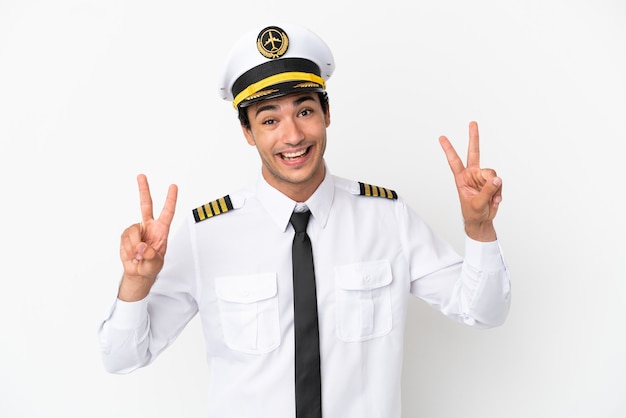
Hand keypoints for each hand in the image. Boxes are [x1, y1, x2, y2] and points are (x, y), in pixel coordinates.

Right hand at [118, 174, 177, 300]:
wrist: (138, 273)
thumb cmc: (151, 266)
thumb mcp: (155, 264)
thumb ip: (151, 256)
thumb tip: (142, 246)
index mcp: (161, 230)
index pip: (167, 212)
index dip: (171, 199)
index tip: (173, 186)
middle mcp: (149, 226)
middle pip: (146, 205)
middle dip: (143, 190)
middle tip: (141, 176)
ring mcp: (137, 230)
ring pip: (132, 231)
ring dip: (134, 246)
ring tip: (138, 256)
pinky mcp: (126, 235)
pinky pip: (125, 239)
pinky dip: (128, 249)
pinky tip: (131, 255)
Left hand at [439, 121, 501, 241]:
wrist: (481, 220)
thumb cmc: (472, 212)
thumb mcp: (476, 203)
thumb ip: (486, 190)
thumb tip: (497, 178)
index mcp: (461, 178)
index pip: (454, 161)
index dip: (448, 149)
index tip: (441, 137)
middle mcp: (472, 174)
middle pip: (474, 152)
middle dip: (473, 137)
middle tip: (472, 123)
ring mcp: (483, 177)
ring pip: (492, 173)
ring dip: (494, 187)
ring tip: (491, 198)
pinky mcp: (493, 182)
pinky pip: (499, 182)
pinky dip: (499, 192)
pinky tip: (495, 200)